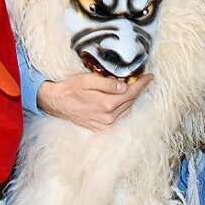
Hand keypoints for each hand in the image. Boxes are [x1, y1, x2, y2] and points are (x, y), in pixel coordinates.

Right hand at [37, 72, 153, 130]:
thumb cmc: (69, 88)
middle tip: (142, 79)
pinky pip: (117, 116)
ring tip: (133, 87)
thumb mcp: (87, 79)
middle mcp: (108, 117)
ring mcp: (104, 124)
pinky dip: (122, 107)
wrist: (54, 102)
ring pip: (125, 110)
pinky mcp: (99, 127)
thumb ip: (107, 83)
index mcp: (106, 104)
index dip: (142, 84)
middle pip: (130, 102)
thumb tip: (124, 85)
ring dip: (130, 98)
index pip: (131, 93)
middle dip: (137, 90)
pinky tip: (121, 99)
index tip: (150, 76)